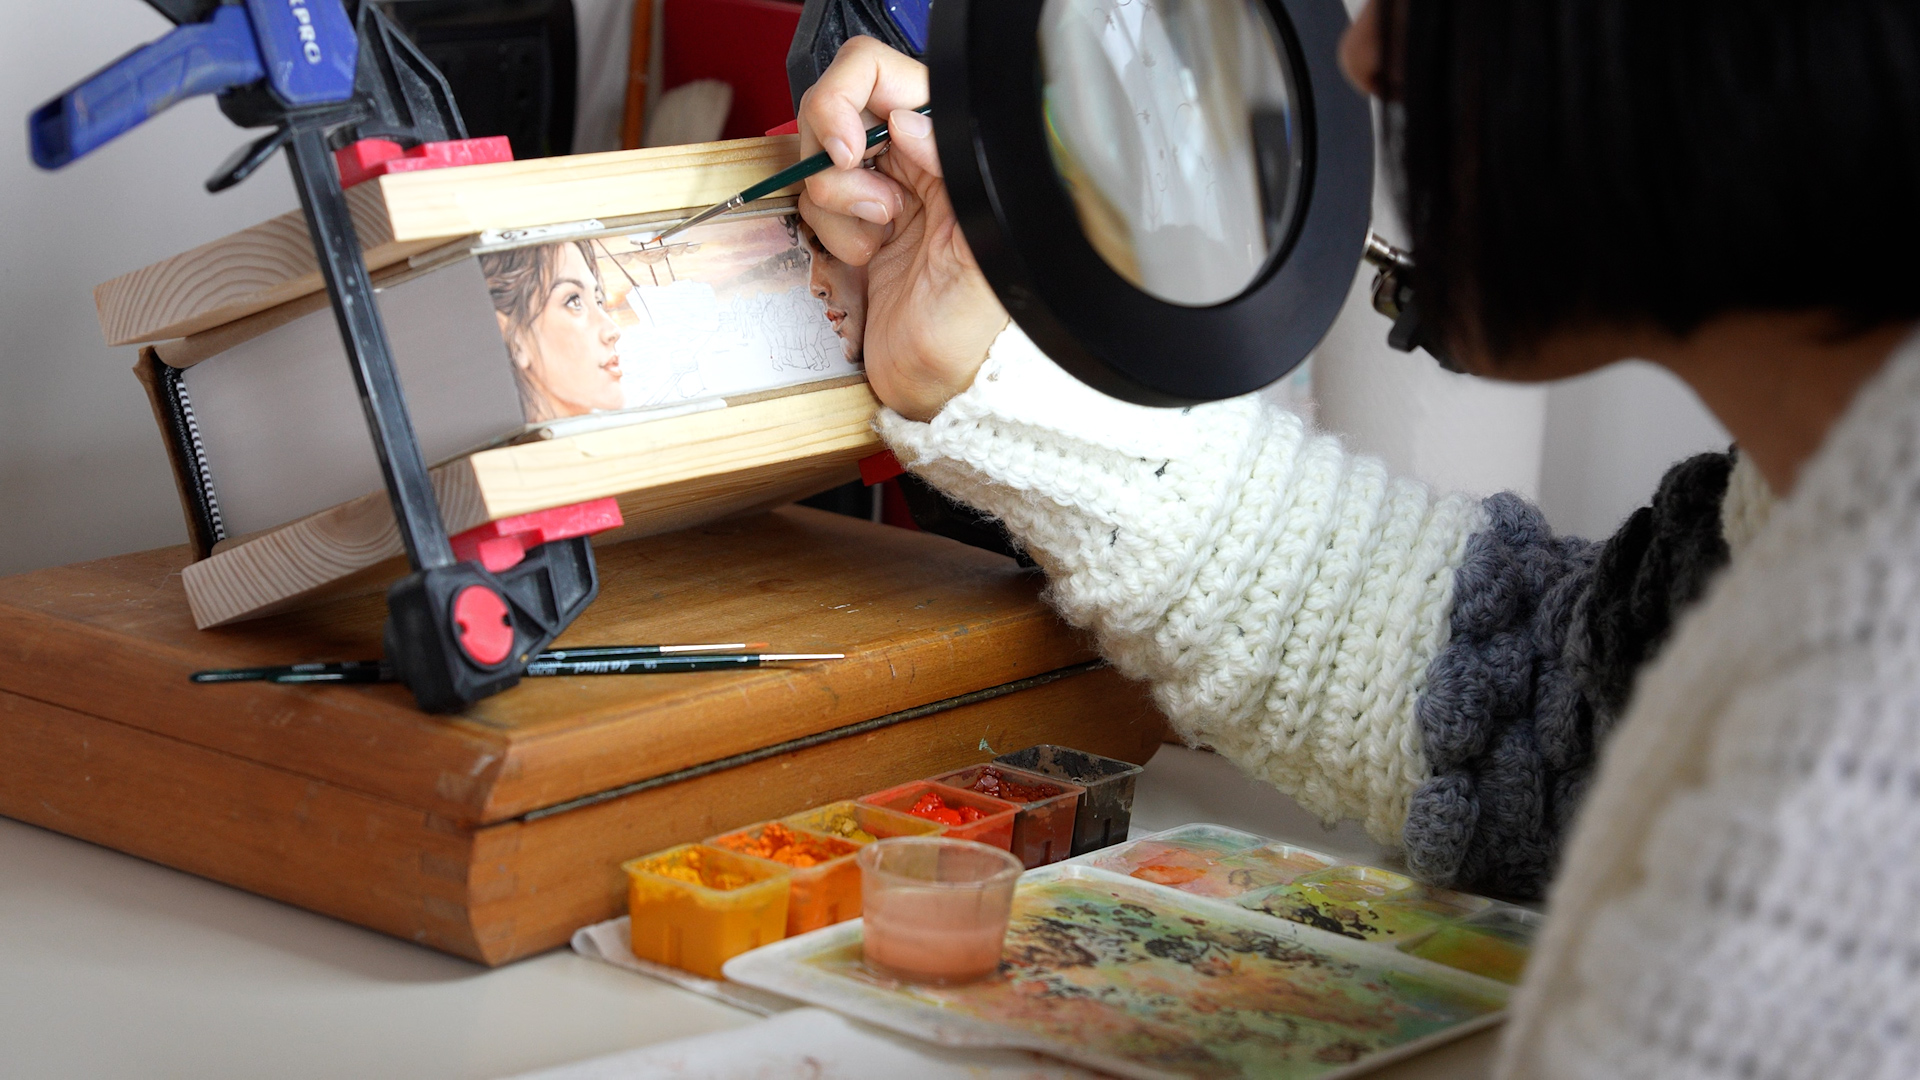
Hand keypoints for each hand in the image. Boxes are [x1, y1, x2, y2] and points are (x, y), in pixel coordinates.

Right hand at [797, 37, 1007, 420]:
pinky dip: (829, 231)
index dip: (848, 101)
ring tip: (881, 243)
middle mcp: (913, 161)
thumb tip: (911, 122)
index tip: (850, 151)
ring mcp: (878, 192)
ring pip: (817, 160)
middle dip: (839, 163)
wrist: (937, 387)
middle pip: (837, 111)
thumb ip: (953, 175)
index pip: (882, 78)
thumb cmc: (971, 331)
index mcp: (950, 151)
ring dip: (838, 207)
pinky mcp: (850, 226)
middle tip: (878, 211)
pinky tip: (865, 257)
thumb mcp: (977, 252)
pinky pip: (811, 203)